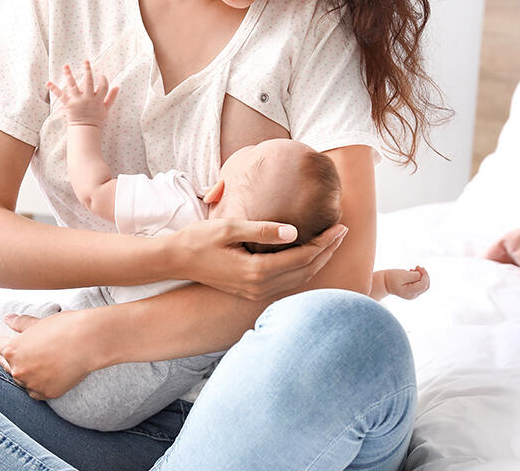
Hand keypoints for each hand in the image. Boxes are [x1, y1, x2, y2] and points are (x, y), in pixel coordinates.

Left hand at [0, 310, 101, 400]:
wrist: (88, 342)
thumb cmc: (64, 327)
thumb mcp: (39, 322)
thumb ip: (20, 323)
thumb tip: (7, 319)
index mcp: (12, 349)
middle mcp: (18, 369)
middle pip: (5, 365)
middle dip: (1, 359)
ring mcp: (31, 383)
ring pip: (20, 380)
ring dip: (19, 374)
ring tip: (20, 368)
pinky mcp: (46, 393)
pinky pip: (35, 391)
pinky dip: (34, 385)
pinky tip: (35, 381)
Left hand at [46, 60, 117, 126]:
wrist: (85, 129)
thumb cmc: (96, 119)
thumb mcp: (106, 108)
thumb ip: (111, 97)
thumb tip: (117, 87)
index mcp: (98, 99)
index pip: (103, 86)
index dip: (104, 80)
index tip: (102, 76)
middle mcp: (88, 98)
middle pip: (89, 81)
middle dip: (87, 70)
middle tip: (86, 61)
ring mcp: (77, 100)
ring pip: (73, 85)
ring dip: (69, 75)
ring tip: (65, 66)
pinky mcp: (68, 104)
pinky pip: (61, 95)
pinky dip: (54, 89)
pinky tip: (48, 83)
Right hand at [164, 219, 348, 300]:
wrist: (176, 260)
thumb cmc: (200, 239)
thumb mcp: (230, 227)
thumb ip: (262, 229)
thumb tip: (294, 230)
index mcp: (256, 271)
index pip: (302, 257)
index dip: (324, 242)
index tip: (339, 226)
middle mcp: (259, 287)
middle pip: (305, 271)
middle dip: (328, 251)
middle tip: (343, 232)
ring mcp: (255, 293)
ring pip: (298, 281)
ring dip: (318, 262)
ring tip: (332, 243)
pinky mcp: (251, 292)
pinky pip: (287, 284)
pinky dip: (303, 271)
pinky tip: (309, 258)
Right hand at [372, 266, 429, 300]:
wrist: (384, 283)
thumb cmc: (391, 277)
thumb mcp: (402, 274)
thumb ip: (413, 275)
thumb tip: (422, 276)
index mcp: (409, 292)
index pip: (423, 285)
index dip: (424, 275)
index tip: (418, 266)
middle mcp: (412, 295)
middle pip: (425, 286)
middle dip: (425, 275)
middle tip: (417, 266)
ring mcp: (413, 295)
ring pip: (424, 286)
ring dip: (422, 276)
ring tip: (414, 269)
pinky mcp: (413, 292)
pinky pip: (420, 285)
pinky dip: (419, 278)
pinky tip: (412, 273)